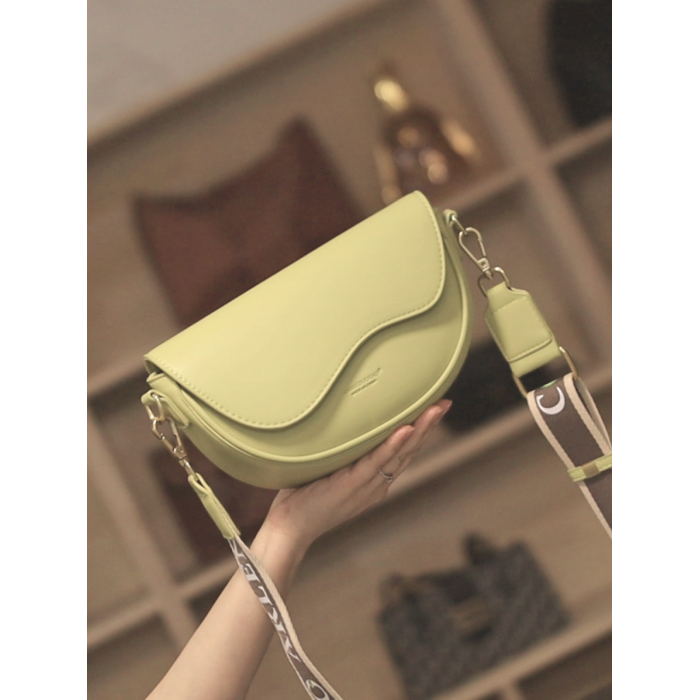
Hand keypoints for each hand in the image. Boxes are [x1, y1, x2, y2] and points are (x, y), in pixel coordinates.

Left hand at [265, 400, 450, 550]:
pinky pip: (375, 462)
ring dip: (420, 430)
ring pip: (399, 454)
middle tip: (445, 402)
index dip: (420, 430)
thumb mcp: (330, 471)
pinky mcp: (351, 485)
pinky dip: (392, 445)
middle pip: (409, 450)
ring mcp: (366, 485)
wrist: (290, 529)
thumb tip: (341, 425)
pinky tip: (406, 430)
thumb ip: (343, 454)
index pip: (403, 452)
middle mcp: (377, 484)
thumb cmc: (304, 498)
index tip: (434, 408)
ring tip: (435, 409)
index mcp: (375, 482)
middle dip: (429, 425)